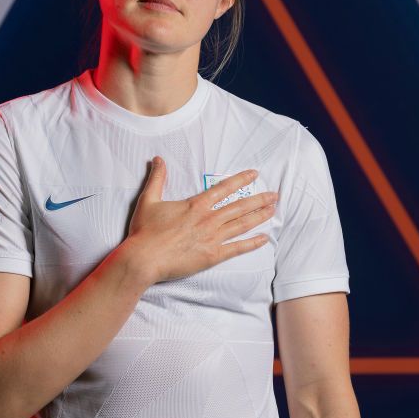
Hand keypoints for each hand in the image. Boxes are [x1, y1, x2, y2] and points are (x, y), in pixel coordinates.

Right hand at [124, 155, 278, 284]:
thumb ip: (157, 178)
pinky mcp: (212, 256)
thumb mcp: (149, 200)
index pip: (224, 189)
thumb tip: (158, 159)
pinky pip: (237, 248)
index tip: (254, 174)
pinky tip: (264, 239)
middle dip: (259, 199)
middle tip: (275, 195)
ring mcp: (212, 238)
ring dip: (259, 216)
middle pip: (239, 207)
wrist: (144, 258)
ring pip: (242, 224)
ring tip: (273, 210)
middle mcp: (208, 219)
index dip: (241, 180)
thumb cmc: (145, 231)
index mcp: (196, 205)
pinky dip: (252, 243)